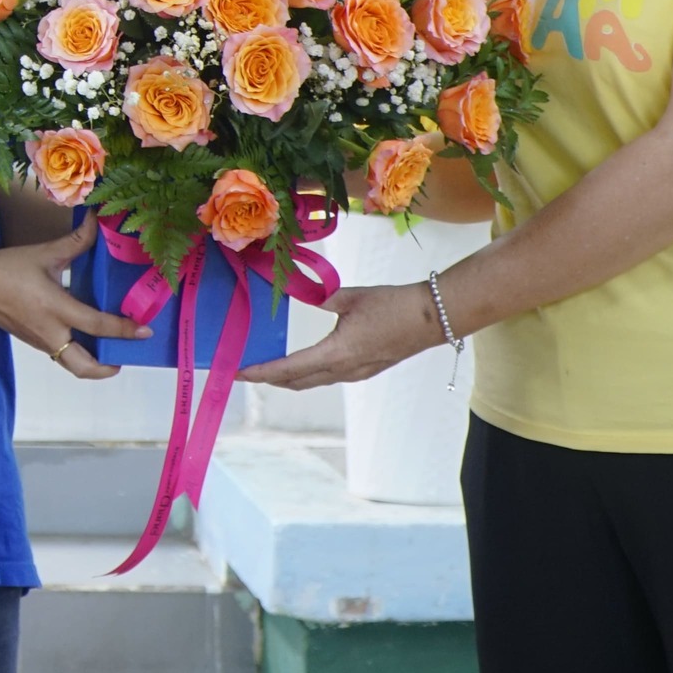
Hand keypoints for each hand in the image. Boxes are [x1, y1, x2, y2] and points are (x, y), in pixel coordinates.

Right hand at [0, 215, 144, 380]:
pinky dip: (78, 353)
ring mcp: (41, 341)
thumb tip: (97, 221)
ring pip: (72, 365)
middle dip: (108, 368)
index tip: (144, 331)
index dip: (124, 329)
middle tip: (124, 357)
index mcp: (56, 308)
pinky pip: (61, 355)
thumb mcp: (44, 253)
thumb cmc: (8, 269)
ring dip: (93, 364)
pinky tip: (84, 337)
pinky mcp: (34, 342)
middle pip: (84, 366)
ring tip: (108, 350)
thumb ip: (75, 242)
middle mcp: (51, 332)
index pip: (98, 325)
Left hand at [238, 282, 443, 390]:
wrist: (433, 317)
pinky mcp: (366, 369)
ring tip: (267, 370)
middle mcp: (344, 370)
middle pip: (298, 382)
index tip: (239, 372)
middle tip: (245, 371)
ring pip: (314, 382)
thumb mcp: (350, 297)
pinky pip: (329, 378)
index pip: (289, 368)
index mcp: (337, 353)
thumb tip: (298, 290)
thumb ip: (321, 296)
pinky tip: (303, 365)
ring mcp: (357, 373)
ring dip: (289, 379)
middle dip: (269, 379)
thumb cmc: (393, 304)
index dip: (262, 372)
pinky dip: (309, 374)